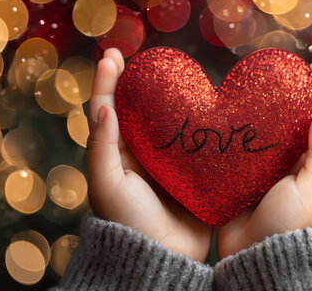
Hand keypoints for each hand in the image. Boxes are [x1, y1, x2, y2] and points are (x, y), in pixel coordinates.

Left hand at [86, 48, 212, 261]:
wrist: (164, 256)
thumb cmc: (128, 220)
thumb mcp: (107, 184)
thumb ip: (103, 146)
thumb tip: (104, 107)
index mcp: (118, 153)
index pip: (109, 109)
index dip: (109, 80)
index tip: (113, 54)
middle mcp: (143, 152)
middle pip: (141, 109)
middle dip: (140, 81)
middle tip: (143, 55)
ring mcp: (170, 160)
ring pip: (171, 121)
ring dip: (172, 97)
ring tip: (177, 73)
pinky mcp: (194, 170)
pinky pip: (197, 140)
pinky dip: (200, 122)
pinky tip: (208, 105)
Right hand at [217, 61, 311, 258]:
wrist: (258, 256)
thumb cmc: (293, 225)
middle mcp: (300, 163)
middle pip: (301, 120)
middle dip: (296, 93)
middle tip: (286, 71)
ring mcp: (274, 169)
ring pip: (274, 130)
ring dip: (269, 108)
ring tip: (259, 85)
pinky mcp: (249, 175)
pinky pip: (249, 145)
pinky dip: (246, 127)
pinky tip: (236, 112)